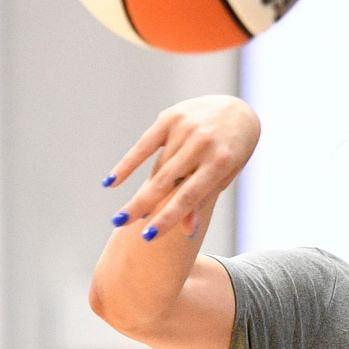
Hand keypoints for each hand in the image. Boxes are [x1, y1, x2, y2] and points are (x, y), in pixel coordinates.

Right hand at [105, 95, 260, 240]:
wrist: (238, 112)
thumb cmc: (231, 153)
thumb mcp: (223, 177)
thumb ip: (203, 199)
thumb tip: (187, 232)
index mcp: (220, 163)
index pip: (189, 196)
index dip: (168, 217)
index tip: (148, 236)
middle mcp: (203, 144)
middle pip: (166, 181)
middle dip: (142, 204)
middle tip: (120, 223)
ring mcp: (186, 128)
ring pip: (157, 167)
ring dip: (143, 192)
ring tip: (128, 214)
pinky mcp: (171, 117)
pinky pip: (144, 144)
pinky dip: (127, 164)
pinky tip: (110, 182)